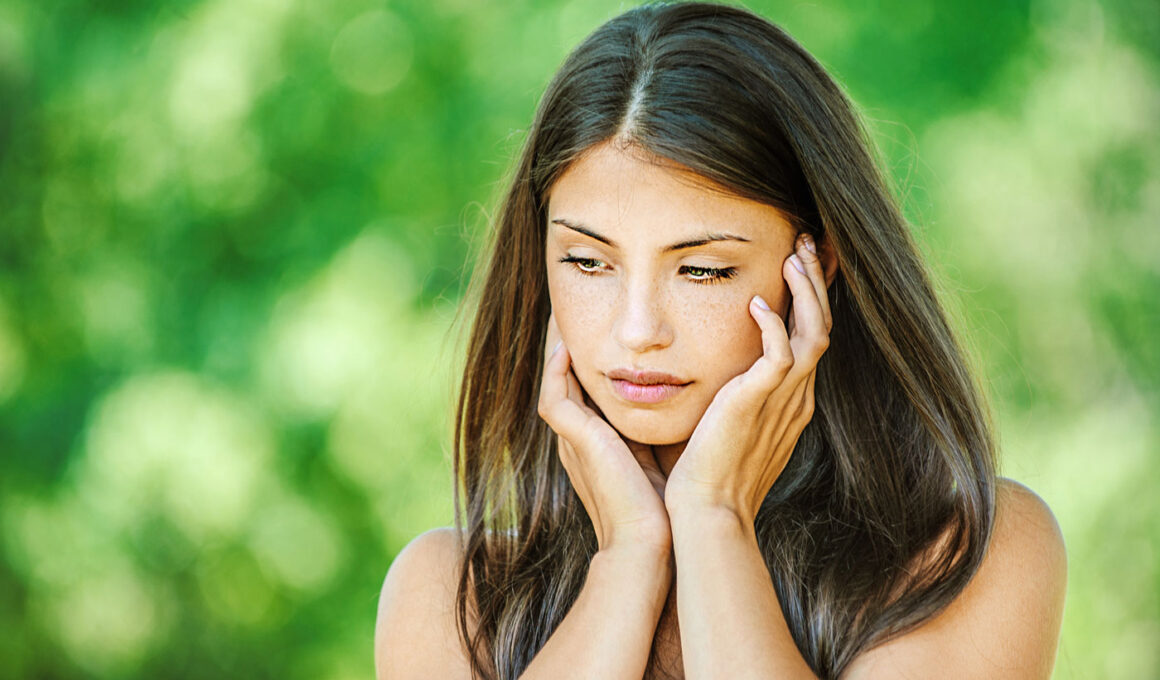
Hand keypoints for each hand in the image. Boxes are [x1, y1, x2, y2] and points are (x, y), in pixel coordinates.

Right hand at [538, 314, 671, 554]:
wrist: (649, 543)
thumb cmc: (663, 506)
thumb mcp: (660, 455)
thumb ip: (659, 430)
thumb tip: (688, 401)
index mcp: (596, 444)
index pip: (585, 392)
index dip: (589, 361)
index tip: (604, 332)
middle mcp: (578, 439)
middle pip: (563, 381)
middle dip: (567, 347)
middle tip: (576, 312)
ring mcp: (572, 441)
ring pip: (554, 383)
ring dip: (557, 349)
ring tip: (564, 316)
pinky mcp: (575, 441)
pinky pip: (555, 397)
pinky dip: (557, 369)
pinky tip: (569, 345)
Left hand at [664, 232, 832, 524]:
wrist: (706, 511)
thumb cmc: (705, 473)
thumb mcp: (725, 424)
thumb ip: (730, 395)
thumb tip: (713, 375)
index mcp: (790, 401)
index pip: (809, 339)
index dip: (808, 301)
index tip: (796, 268)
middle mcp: (795, 397)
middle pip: (820, 326)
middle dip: (814, 283)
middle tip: (802, 245)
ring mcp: (783, 400)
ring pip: (812, 332)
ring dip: (804, 292)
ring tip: (791, 257)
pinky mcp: (759, 403)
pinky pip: (781, 355)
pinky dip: (774, 326)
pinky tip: (758, 303)